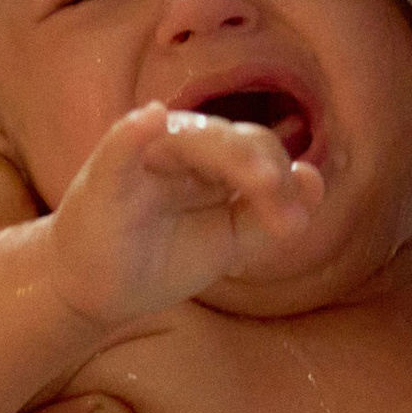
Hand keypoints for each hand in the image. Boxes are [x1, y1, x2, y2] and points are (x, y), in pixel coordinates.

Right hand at [47, 101, 322, 327]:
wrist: (97, 292)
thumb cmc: (160, 257)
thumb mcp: (227, 244)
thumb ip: (268, 216)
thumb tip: (314, 180)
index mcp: (213, 160)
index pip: (258, 152)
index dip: (282, 183)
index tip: (295, 224)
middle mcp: (181, 148)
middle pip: (233, 140)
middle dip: (264, 172)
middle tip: (286, 218)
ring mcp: (142, 157)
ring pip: (191, 138)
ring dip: (229, 154)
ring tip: (261, 180)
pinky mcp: (104, 177)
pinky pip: (120, 147)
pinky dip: (134, 133)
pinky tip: (150, 120)